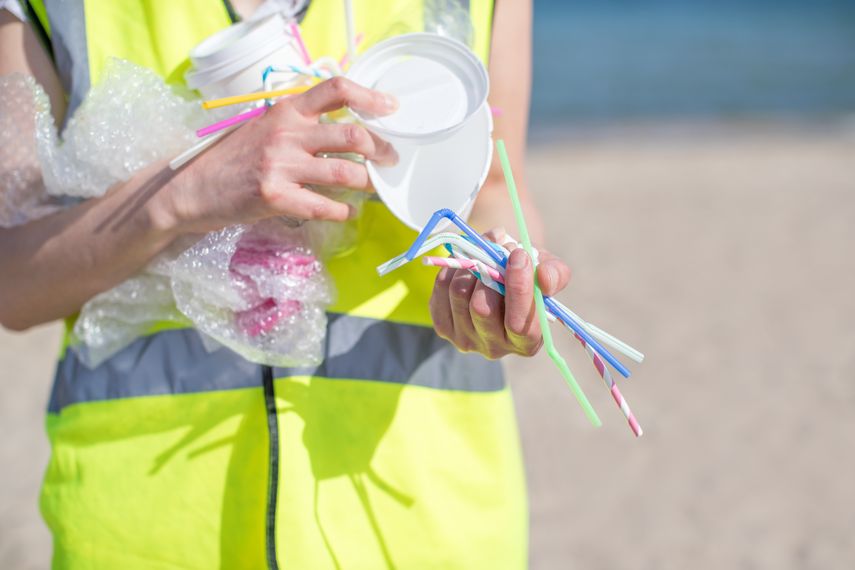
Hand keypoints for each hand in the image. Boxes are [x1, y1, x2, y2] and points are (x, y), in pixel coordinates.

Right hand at [158, 77, 397, 234]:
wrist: (193, 188)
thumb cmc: (233, 159)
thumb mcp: (264, 128)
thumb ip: (298, 125)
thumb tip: (343, 131)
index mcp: (285, 110)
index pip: (335, 89)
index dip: (369, 97)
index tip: (390, 108)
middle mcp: (286, 133)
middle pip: (351, 136)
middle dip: (380, 150)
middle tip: (389, 159)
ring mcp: (280, 165)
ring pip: (344, 173)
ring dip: (367, 183)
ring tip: (373, 187)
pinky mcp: (275, 197)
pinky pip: (325, 206)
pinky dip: (344, 211)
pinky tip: (348, 211)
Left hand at [429, 229, 570, 358]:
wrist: (498, 273)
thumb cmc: (528, 275)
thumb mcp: (547, 270)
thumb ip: (554, 274)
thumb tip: (543, 278)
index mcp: (527, 342)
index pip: (521, 324)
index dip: (519, 288)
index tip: (520, 255)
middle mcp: (494, 348)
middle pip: (482, 309)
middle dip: (491, 271)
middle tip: (501, 248)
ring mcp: (465, 339)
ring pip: (459, 293)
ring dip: (473, 264)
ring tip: (486, 252)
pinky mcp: (443, 325)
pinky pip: (442, 288)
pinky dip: (455, 267)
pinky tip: (468, 265)